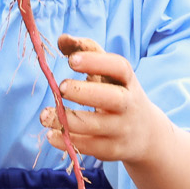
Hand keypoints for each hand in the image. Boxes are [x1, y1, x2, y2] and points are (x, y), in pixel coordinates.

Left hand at [39, 45, 169, 164]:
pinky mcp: (113, 150)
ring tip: (44, 115)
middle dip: (84, 93)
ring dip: (67, 120)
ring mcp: (122, 128)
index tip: (70, 59)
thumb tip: (62, 38)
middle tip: (61, 87)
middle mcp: (128, 104)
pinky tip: (51, 134)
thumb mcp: (108, 73)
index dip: (96, 62)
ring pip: (95, 125)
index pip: (119, 67)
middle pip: (111, 98)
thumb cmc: (118, 93)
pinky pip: (89, 147)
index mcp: (128, 81)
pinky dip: (67, 141)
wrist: (146, 133)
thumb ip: (86, 51)